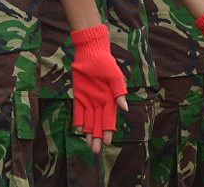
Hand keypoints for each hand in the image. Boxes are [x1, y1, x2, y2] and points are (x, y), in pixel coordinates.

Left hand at [70, 24, 126, 152]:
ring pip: (88, 120)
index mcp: (110, 99)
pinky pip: (78, 111)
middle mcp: (100, 102)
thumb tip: (125, 108)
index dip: (108, 131)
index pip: (109, 119)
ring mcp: (89, 100)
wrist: (90, 52)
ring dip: (88, 132)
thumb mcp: (115, 76)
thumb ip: (119, 91)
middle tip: (95, 151)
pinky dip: (78, 120)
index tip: (107, 142)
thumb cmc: (105, 63)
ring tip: (88, 145)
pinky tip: (78, 130)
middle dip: (97, 137)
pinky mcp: (79, 96)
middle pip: (98, 123)